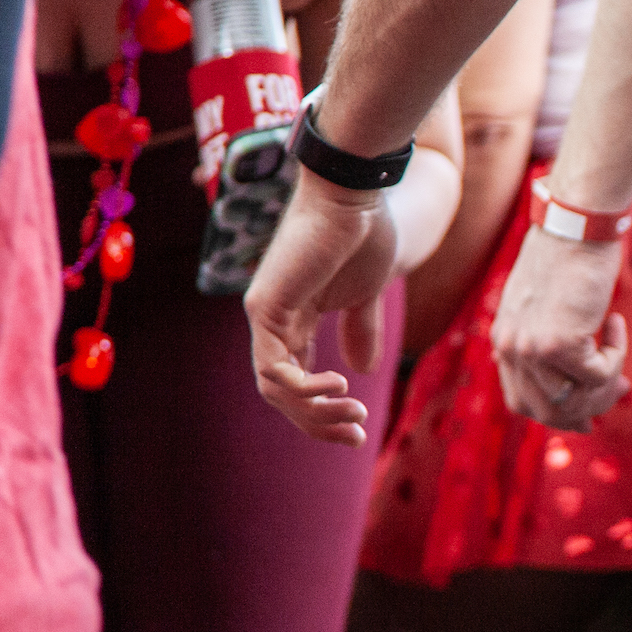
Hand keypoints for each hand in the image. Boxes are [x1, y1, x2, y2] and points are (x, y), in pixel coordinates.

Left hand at [246, 173, 399, 445]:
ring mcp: (265, 315)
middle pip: (283, 395)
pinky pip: (273, 367)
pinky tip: (338, 385)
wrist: (355, 196)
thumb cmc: (364, 234)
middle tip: (357, 434)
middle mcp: (273, 323)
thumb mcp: (366, 294)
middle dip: (320, 423)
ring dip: (316, 411)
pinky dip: (304, 387)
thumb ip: (360, 328)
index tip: (359, 431)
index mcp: (295, 322)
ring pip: (275, 389)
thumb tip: (363, 368)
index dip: (324, 414)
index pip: (296, 383)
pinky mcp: (266, 307)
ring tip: (354, 410)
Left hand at [492, 225, 631, 430]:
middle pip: (546, 410)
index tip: (586, 416)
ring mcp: (533, 348)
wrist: (576, 223)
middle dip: (586, 410)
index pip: (521, 401)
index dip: (557, 415)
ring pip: (573, 400)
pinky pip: (599, 374)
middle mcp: (511, 347)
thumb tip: (574, 382)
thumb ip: (547, 339)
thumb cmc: (568, 254)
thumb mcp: (547, 303)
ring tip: (621, 364)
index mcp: (504, 339)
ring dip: (604, 387)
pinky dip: (617, 355)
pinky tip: (616, 323)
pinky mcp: (561, 343)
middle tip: (619, 390)